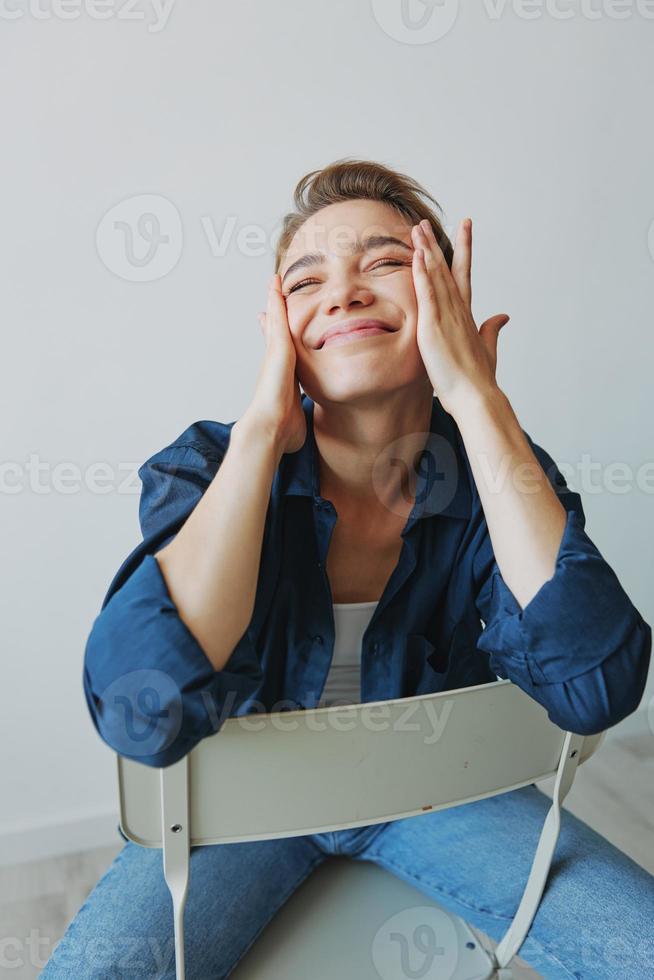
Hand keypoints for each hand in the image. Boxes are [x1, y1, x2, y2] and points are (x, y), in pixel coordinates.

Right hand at [242, 274, 306, 455]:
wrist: (269, 430)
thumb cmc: (282, 432)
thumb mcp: (296, 419)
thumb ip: (300, 418)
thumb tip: (301, 432)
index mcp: (283, 377)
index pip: (282, 352)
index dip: (279, 338)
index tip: (275, 327)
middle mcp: (275, 362)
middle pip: (275, 331)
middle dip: (275, 313)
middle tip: (272, 295)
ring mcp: (274, 354)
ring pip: (276, 321)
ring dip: (274, 301)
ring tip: (274, 282)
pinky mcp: (277, 348)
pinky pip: (277, 318)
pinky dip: (276, 300)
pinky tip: (276, 284)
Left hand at [411, 217, 509, 417]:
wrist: (476, 396)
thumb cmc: (478, 379)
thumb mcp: (486, 349)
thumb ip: (492, 330)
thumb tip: (502, 316)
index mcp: (466, 315)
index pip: (463, 275)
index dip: (462, 251)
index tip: (463, 228)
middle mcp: (458, 310)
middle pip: (447, 269)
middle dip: (435, 245)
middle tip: (424, 224)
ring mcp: (447, 317)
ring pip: (436, 276)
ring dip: (426, 251)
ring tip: (417, 230)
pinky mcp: (434, 327)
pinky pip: (428, 294)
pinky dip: (423, 274)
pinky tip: (418, 257)